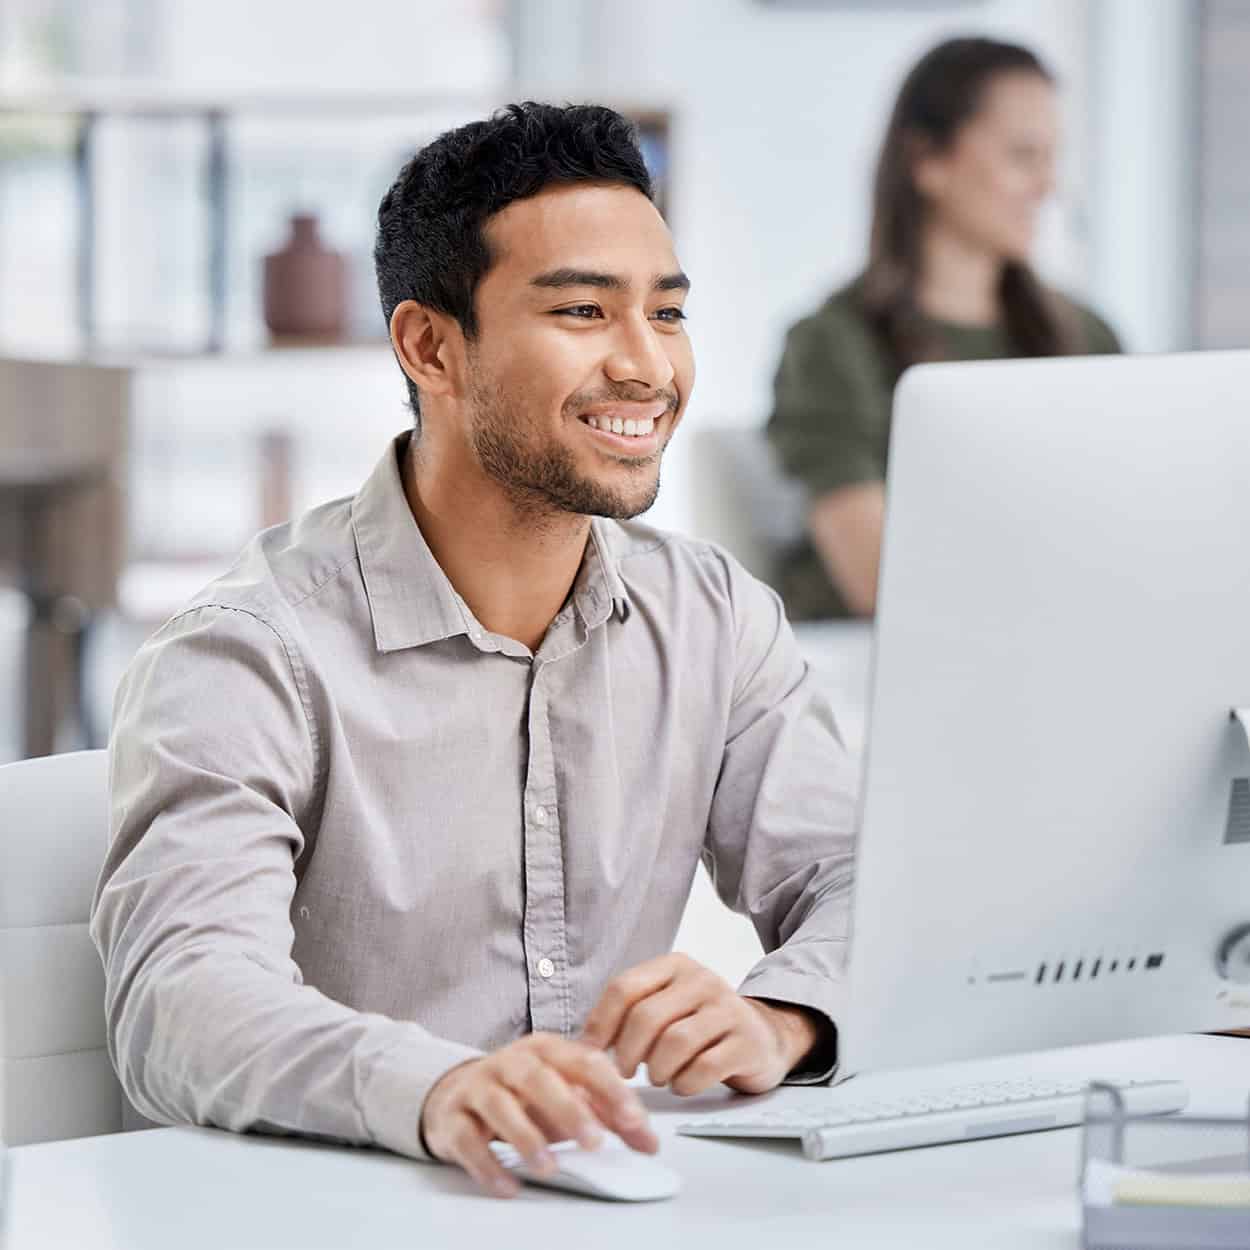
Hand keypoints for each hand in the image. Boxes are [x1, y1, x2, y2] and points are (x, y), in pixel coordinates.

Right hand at [420, 1032, 658, 1197]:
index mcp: (546, 1049)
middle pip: (538, 1077)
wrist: (457, 1092)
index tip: (635, 1120)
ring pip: (500, 1106)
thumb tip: (649, 1141)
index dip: (611, 1090)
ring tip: (550, 1167)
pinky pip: (467, 1140)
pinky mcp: (453, 1119)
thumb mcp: (567, 1093)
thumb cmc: (522, 1093)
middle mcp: (511, 1062)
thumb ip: (608, 1114)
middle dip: (569, 1109)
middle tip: (594, 1141)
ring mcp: (478, 1087)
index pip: (583, 1061)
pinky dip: (488, 1165)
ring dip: (527, 1138)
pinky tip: (509, 1185)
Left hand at [581, 953, 820, 1095]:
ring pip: (675, 1043)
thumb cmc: (700, 1025)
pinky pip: (704, 1068)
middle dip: (626, 1053)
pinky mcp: (746, 1042)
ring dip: (657, 1070)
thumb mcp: (666, 1005)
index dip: (600, 1024)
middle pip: (647, 1017)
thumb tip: (581, 1045)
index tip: (592, 1053)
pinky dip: (684, 1083)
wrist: (762, 1036)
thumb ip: (628, 1016)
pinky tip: (683, 1083)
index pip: (624, 988)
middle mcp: (701, 980)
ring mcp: (727, 1009)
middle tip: (623, 1073)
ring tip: (658, 1077)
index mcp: (674, 966)